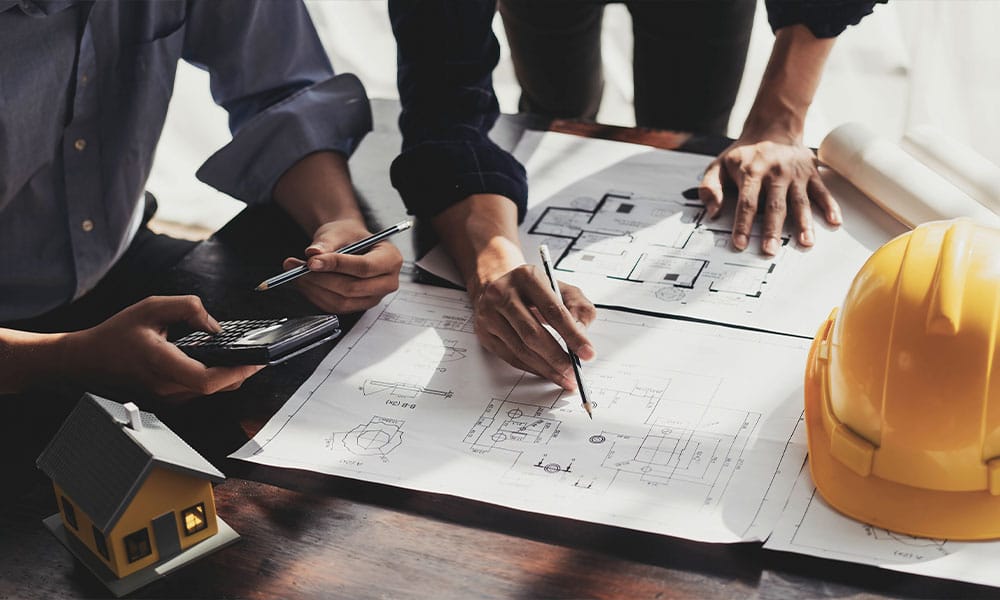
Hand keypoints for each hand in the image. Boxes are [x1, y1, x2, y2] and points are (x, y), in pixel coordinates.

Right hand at [63, 296, 262, 399]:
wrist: (87, 360)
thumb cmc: (116, 334)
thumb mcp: (151, 307)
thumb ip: (186, 308)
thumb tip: (214, 325)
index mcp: (161, 364)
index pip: (206, 380)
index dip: (236, 372)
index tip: (255, 360)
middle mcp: (166, 387)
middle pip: (216, 388)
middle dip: (242, 372)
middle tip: (260, 355)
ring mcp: (167, 397)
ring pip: (210, 392)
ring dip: (230, 376)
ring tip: (245, 355)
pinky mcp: (168, 399)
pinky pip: (200, 390)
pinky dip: (215, 377)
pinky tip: (221, 361)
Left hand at [283, 219, 402, 312]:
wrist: (350, 243)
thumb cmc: (350, 236)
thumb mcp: (339, 231)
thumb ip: (327, 242)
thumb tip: (313, 253)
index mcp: (391, 259)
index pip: (364, 267)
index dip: (337, 265)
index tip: (312, 261)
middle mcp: (387, 282)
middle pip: (353, 288)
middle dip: (321, 279)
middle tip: (299, 267)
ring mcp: (374, 298)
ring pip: (341, 301)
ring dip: (314, 289)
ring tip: (296, 272)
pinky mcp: (359, 306)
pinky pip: (335, 307)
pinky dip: (315, 295)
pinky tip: (304, 282)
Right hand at [472, 264, 596, 389]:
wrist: (498, 285)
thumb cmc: (535, 290)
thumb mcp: (563, 289)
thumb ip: (580, 309)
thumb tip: (581, 337)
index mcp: (527, 277)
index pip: (553, 311)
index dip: (573, 335)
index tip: (587, 353)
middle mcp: (503, 293)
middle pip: (533, 333)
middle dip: (557, 357)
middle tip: (574, 370)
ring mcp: (489, 313)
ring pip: (520, 349)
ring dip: (546, 368)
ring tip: (564, 376)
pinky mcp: (484, 332)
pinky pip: (511, 357)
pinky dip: (532, 368)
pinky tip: (546, 372)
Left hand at [699, 132, 841, 255]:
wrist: (773, 127)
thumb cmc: (745, 153)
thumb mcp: (719, 165)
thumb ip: (711, 188)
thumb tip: (712, 212)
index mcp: (751, 171)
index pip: (746, 203)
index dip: (742, 224)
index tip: (740, 243)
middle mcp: (775, 172)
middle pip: (774, 206)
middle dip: (772, 230)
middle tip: (770, 250)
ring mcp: (795, 173)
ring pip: (800, 201)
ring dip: (804, 223)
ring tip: (806, 242)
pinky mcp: (811, 173)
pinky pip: (822, 191)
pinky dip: (830, 206)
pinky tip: (834, 221)